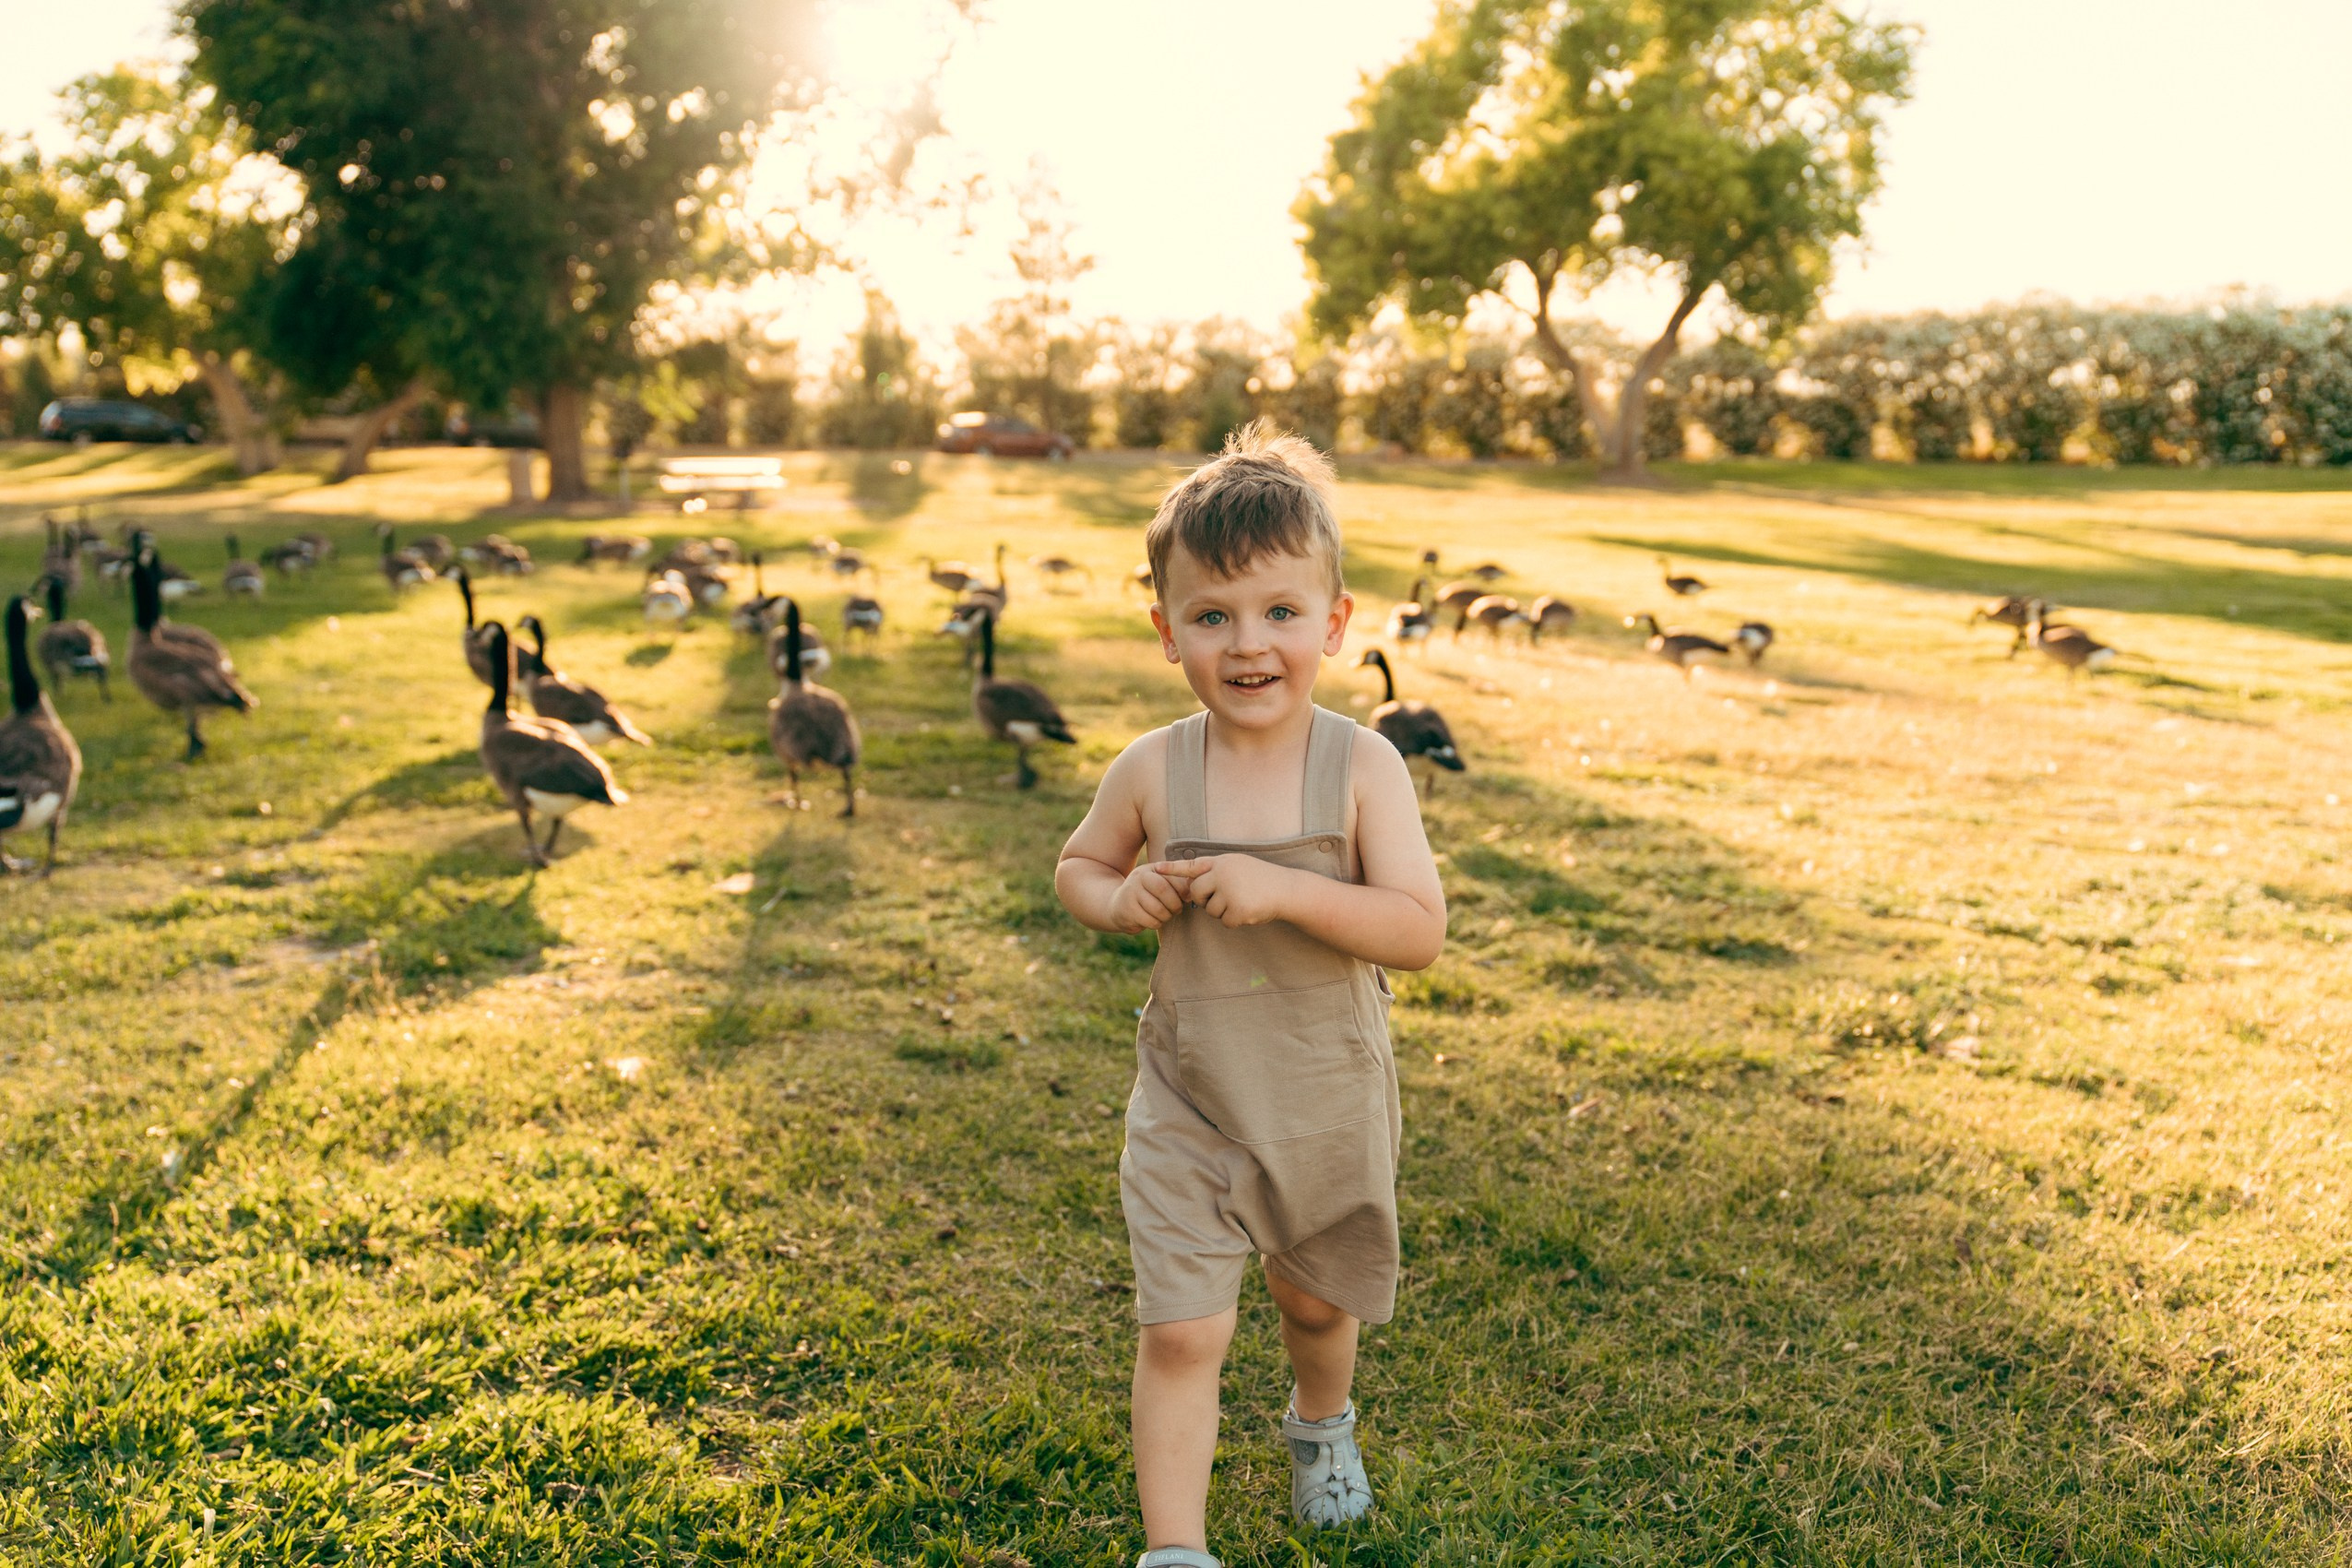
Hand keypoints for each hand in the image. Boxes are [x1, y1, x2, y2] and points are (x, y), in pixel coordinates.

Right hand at [1107, 861, 1193, 932]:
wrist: (1116, 905)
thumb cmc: (1146, 894)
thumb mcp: (1157, 882)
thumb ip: (1175, 882)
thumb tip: (1193, 890)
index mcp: (1149, 870)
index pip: (1171, 876)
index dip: (1182, 889)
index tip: (1186, 897)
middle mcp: (1137, 879)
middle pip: (1163, 891)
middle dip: (1175, 904)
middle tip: (1177, 909)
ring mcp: (1130, 894)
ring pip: (1157, 909)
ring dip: (1167, 916)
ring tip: (1166, 915)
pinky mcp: (1127, 911)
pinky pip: (1150, 921)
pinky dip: (1157, 923)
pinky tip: (1155, 920)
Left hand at [1161, 855, 1293, 928]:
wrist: (1287, 890)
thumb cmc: (1262, 878)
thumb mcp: (1238, 866)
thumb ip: (1216, 872)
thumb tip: (1192, 887)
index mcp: (1222, 862)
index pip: (1192, 866)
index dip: (1172, 868)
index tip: (1156, 868)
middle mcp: (1223, 875)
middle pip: (1196, 893)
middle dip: (1205, 899)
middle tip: (1223, 897)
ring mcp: (1230, 892)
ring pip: (1210, 910)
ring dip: (1223, 911)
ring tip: (1243, 901)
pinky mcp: (1238, 910)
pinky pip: (1225, 921)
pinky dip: (1234, 920)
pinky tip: (1249, 911)